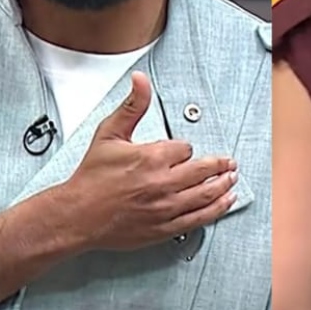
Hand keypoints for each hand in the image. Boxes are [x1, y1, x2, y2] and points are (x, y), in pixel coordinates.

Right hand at [61, 71, 237, 252]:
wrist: (79, 214)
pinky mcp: (165, 227)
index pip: (185, 148)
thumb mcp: (109, 133)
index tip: (182, 150)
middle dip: (220, 165)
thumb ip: (132, 106)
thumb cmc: (91, 177)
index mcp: (152, 157)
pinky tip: (225, 202)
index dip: (185, 148)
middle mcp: (163, 183)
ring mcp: (166, 207)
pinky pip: (200, 218)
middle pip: (204, 171)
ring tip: (232, 178)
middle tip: (229, 162)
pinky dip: (217, 209)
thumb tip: (141, 81)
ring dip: (224, 185)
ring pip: (207, 194)